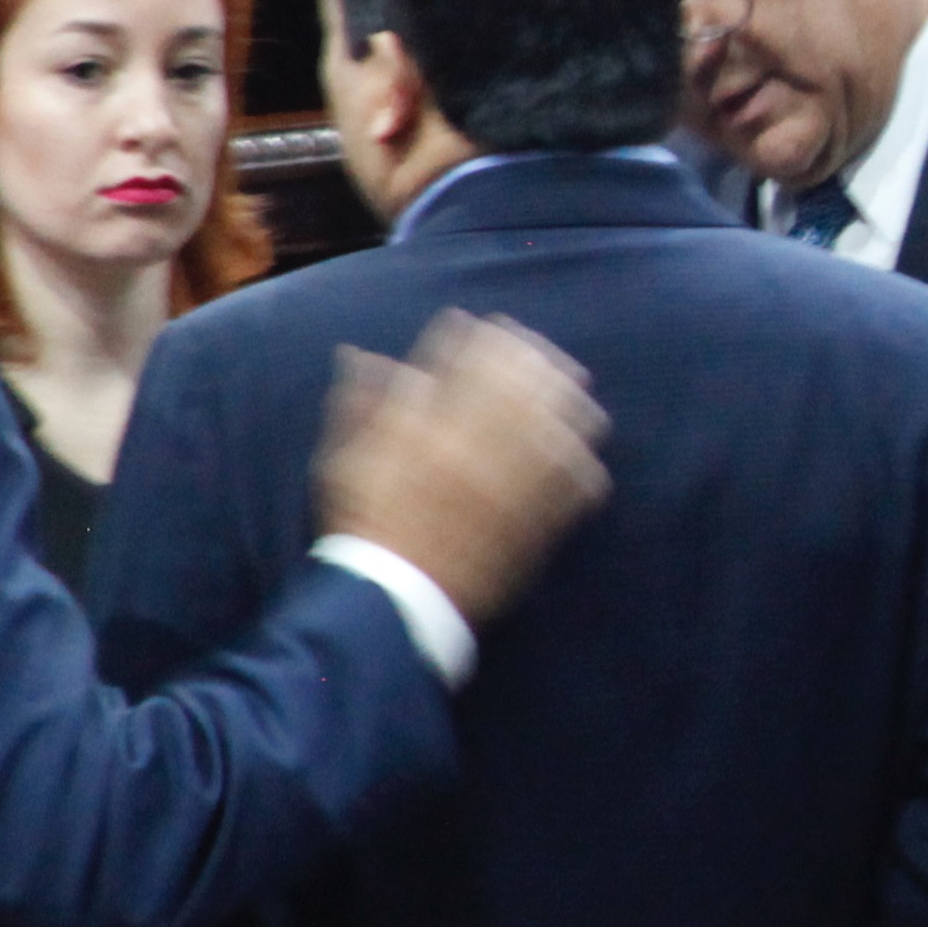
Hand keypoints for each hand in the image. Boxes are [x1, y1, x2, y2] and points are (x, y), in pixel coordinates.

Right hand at [313, 308, 609, 626]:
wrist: (394, 598)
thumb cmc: (363, 524)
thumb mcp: (344, 457)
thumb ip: (359, 401)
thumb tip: (360, 354)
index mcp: (431, 425)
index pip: (467, 361)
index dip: (482, 337)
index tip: (488, 328)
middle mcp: (479, 446)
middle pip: (524, 382)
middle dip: (533, 356)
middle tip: (536, 350)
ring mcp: (514, 483)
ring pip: (560, 423)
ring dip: (568, 400)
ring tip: (570, 388)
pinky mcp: (536, 519)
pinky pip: (577, 482)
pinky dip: (583, 463)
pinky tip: (583, 454)